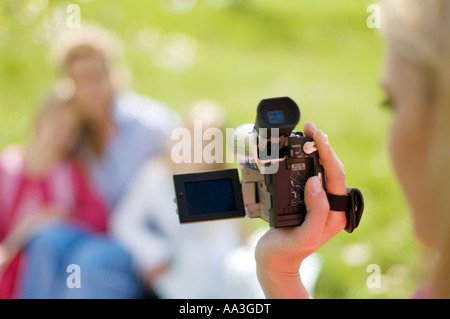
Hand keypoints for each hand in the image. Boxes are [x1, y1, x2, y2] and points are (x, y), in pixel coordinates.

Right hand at [255, 121, 346, 297]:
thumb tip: (316, 181)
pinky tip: (302, 150)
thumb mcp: (305, 236)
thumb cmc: (287, 252)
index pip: (336, 176)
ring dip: (317, 149)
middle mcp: (331, 205)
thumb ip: (316, 211)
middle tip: (310, 128)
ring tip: (308, 133)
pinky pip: (310, 174)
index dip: (327, 153)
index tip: (316, 136)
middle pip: (332, 168)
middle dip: (323, 145)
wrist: (275, 262)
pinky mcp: (307, 200)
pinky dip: (307, 159)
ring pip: (323, 169)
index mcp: (335, 213)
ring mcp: (319, 202)